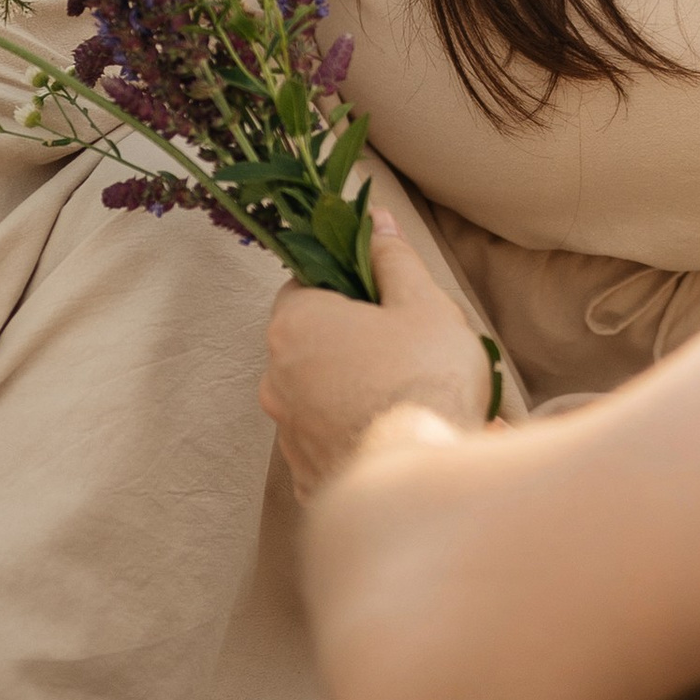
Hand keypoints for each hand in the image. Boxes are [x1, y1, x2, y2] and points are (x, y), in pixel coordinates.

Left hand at [261, 206, 494, 499]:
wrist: (421, 478)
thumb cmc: (423, 379)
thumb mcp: (423, 304)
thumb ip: (393, 259)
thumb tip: (377, 221)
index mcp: (296, 325)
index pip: (305, 285)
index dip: (345, 284)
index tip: (382, 296)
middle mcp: (276, 379)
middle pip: (310, 341)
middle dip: (350, 338)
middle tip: (404, 345)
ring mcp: (287, 433)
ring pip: (316, 393)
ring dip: (349, 388)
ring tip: (405, 396)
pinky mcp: (304, 476)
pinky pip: (326, 441)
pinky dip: (351, 434)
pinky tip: (393, 435)